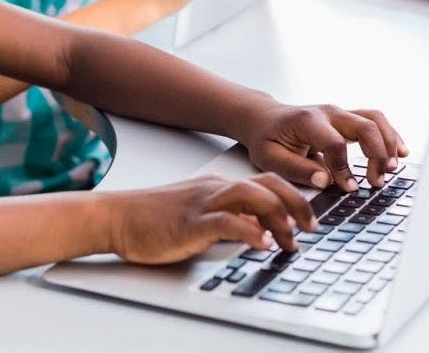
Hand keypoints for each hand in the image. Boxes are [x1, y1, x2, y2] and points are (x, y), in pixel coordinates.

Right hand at [104, 174, 316, 263]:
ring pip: (253, 196)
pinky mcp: (191, 222)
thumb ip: (229, 219)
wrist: (117, 216)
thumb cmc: (153, 219)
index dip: (294, 197)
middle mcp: (216, 189)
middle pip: (268, 185)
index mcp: (220, 186)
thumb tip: (260, 232)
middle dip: (297, 204)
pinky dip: (250, 232)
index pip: (267, 182)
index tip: (309, 218)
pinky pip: (227, 221)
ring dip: (280, 218)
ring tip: (292, 240)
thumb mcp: (199, 215)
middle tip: (312, 228)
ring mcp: (204, 204)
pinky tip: (262, 245)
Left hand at [236, 102, 408, 192]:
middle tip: (378, 181)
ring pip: (374, 119)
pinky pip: (375, 121)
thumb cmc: (266, 139)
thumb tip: (323, 181)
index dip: (345, 168)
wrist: (264, 118)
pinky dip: (390, 135)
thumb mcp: (270, 158)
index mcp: (307, 121)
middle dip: (376, 155)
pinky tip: (401, 151)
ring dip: (388, 143)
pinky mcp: (347, 118)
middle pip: (364, 126)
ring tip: (393, 168)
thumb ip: (296, 169)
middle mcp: (328, 112)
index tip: (349, 189)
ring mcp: (339, 113)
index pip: (335, 143)